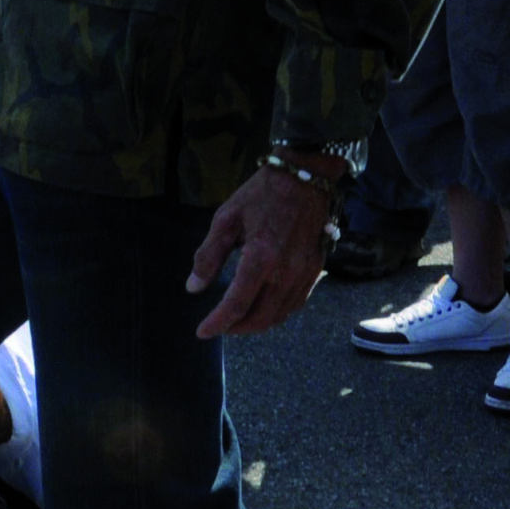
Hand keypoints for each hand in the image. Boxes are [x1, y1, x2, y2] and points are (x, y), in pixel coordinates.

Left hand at [187, 166, 332, 339]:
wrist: (306, 177)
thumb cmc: (262, 194)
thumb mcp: (226, 218)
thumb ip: (209, 256)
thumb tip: (194, 287)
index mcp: (260, 257)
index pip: (236, 304)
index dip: (217, 323)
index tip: (202, 331)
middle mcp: (286, 272)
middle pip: (260, 318)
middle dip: (237, 328)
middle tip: (220, 326)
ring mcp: (304, 273)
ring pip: (280, 315)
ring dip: (257, 324)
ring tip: (238, 320)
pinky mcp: (315, 270)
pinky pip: (296, 304)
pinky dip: (277, 313)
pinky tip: (264, 308)